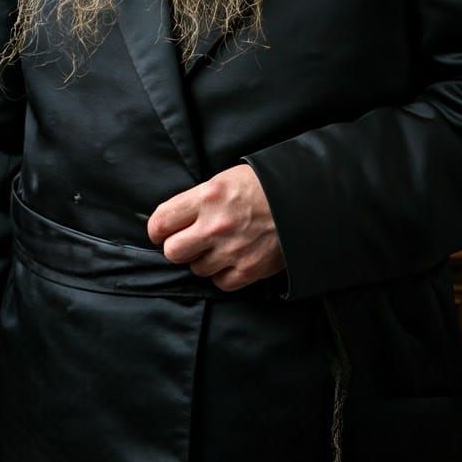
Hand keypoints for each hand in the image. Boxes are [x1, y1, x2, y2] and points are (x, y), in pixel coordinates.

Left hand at [147, 163, 283, 291]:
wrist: (303, 201)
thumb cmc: (263, 186)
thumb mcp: (225, 180)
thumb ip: (198, 200)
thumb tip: (174, 221)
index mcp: (208, 196)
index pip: (161, 222)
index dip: (158, 229)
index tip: (163, 231)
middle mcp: (216, 225)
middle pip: (173, 251)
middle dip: (178, 247)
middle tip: (190, 241)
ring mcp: (232, 250)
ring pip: (196, 268)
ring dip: (204, 260)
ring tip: (221, 245)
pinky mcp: (249, 269)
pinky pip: (219, 282)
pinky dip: (223, 273)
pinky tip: (234, 258)